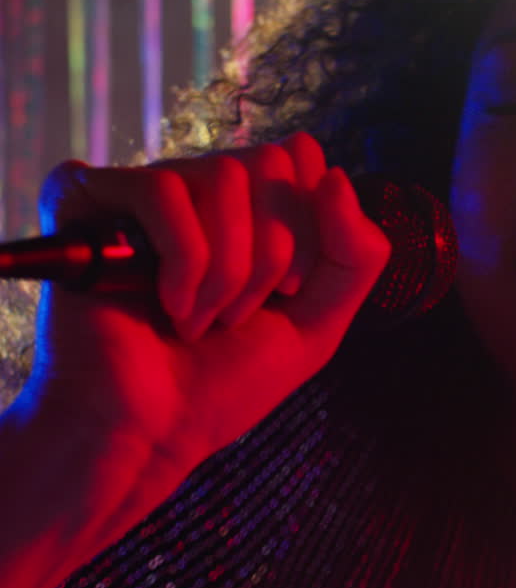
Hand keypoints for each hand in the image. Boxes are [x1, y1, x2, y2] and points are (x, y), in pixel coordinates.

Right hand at [23, 131, 390, 473]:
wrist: (152, 431)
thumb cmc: (228, 379)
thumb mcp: (321, 320)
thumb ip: (356, 254)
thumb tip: (335, 176)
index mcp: (251, 205)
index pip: (304, 156)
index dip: (313, 226)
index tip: (289, 290)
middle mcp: (198, 188)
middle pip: (270, 161)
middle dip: (273, 253)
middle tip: (243, 312)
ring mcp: (142, 192)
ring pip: (222, 176)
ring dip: (227, 269)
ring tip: (204, 319)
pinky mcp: (88, 201)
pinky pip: (162, 190)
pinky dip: (183, 259)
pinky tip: (170, 305)